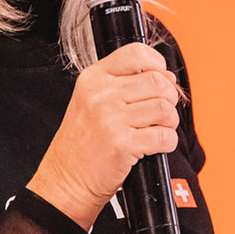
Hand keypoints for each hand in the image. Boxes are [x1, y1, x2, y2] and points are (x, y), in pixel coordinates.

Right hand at [27, 43, 178, 229]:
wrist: (65, 180)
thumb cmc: (82, 144)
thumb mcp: (92, 101)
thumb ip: (126, 84)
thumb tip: (168, 77)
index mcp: (93, 78)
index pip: (136, 53)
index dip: (157, 65)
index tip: (160, 79)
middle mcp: (101, 95)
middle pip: (158, 82)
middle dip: (169, 98)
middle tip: (160, 113)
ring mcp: (110, 119)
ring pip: (164, 108)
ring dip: (169, 122)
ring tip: (155, 130)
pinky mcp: (122, 144)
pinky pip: (164, 136)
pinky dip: (167, 143)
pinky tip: (153, 146)